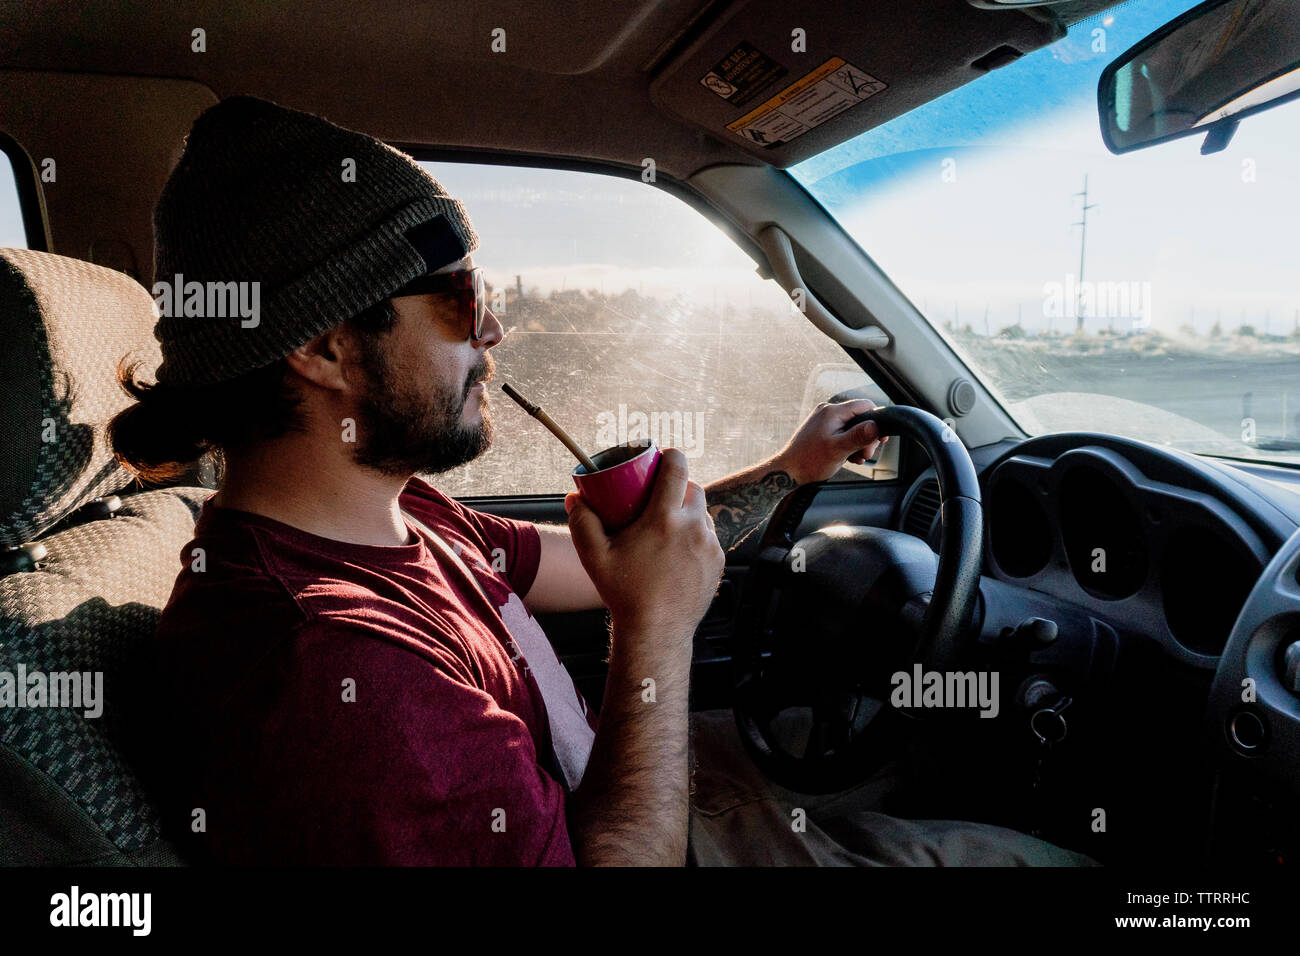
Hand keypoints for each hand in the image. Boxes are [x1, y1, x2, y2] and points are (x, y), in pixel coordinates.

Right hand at [565, 448, 724, 636]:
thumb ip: (582, 522)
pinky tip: (679, 547)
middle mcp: (693, 527)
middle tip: (659, 494)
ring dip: (689, 511)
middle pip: (693, 488)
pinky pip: (709, 537)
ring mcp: (709, 545)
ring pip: (703, 513)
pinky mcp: (717, 562)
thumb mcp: (594, 556)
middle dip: (678, 485)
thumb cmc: (624, 593)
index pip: (678, 468)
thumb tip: (574, 497)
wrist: (656, 631)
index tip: (663, 456)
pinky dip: (696, 535)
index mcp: (664, 519)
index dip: (671, 456)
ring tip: (669, 523)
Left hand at [773, 399, 886, 484]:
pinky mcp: (822, 429)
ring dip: (858, 443)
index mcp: (833, 412)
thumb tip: (876, 426)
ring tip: (854, 458)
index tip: (880, 439)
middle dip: (866, 437)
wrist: (788, 471)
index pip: (865, 405)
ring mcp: (824, 420)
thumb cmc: (809, 461)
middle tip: (864, 454)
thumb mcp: (839, 449)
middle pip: (860, 418)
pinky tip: (847, 457)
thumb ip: (859, 436)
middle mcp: (828, 411)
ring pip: (852, 427)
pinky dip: (848, 444)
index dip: (876, 421)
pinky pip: (842, 432)